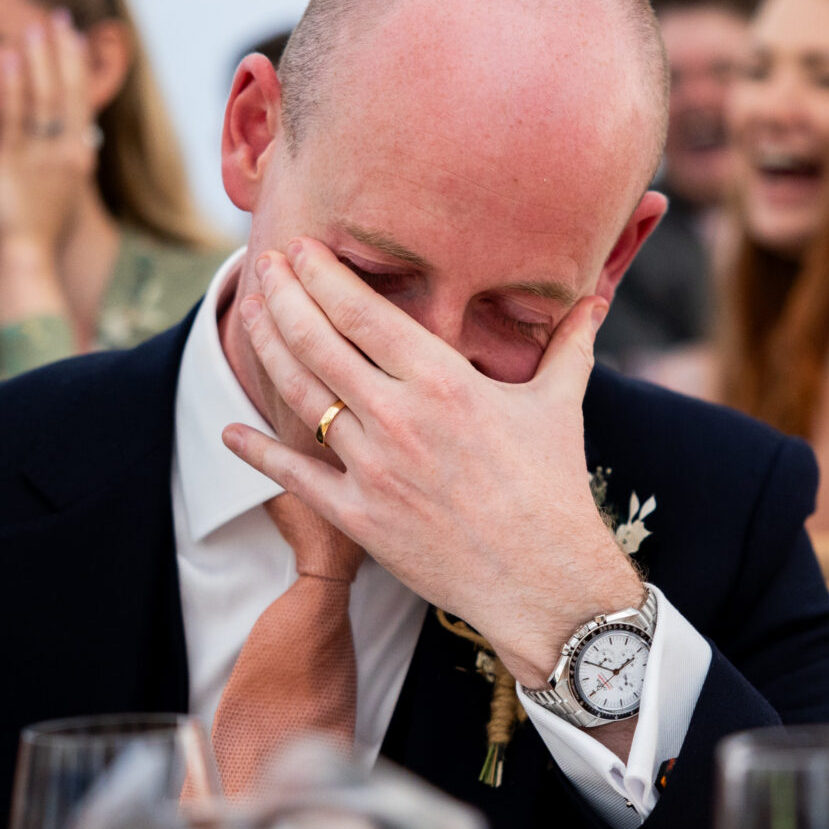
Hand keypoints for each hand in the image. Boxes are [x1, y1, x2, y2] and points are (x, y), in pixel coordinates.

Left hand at [0, 12, 97, 251]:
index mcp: (81, 154)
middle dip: (64, 52)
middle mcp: (68, 150)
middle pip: (69, 91)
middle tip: (58, 17)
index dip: (78, 66)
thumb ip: (70, 154)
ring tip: (36, 28)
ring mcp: (43, 155)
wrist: (28, 251)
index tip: (73, 37)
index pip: (82, 100)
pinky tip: (9, 61)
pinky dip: (15, 87)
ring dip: (41, 60)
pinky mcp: (17, 161)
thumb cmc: (44, 221)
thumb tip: (79, 132)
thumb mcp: (67, 184)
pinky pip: (16, 117)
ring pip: (46, 98)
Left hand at [222, 239, 643, 690]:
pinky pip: (296, 476)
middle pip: (318, 342)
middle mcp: (399, 417)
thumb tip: (596, 300)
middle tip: (265, 265)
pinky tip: (232, 429)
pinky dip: (258, 451)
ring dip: (268, 349)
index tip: (302, 249)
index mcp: (444, 381)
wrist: (543, 579)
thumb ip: (568, 346)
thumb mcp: (560, 405)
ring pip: (301, 396)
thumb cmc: (553, 487)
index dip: (324, 276)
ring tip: (250, 316)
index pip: (365, 312)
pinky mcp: (358, 516)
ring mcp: (372, 468)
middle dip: (284, 296)